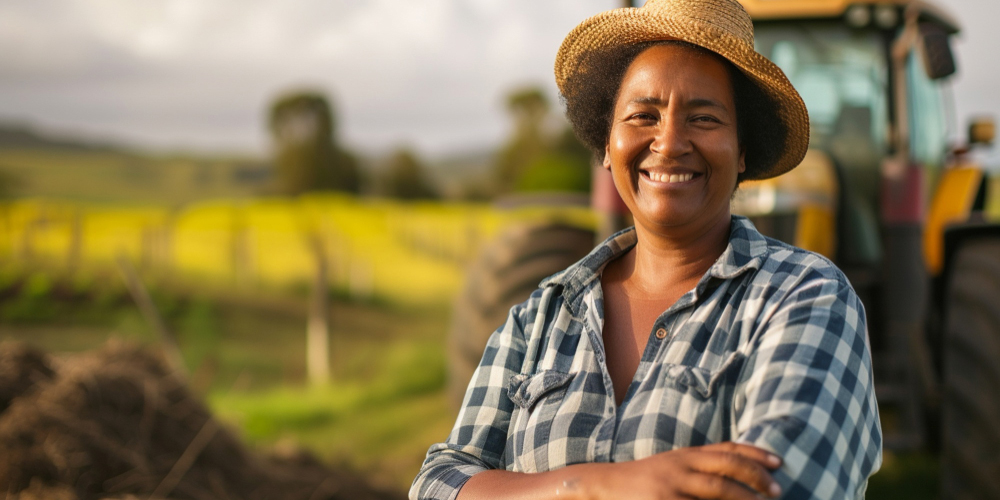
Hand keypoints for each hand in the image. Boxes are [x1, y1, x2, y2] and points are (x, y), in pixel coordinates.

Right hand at [587, 442, 782, 499]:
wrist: (604, 485)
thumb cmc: (643, 481)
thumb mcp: (672, 466)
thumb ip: (699, 467)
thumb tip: (735, 475)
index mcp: (686, 454)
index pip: (727, 449)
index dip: (755, 454)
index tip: (779, 463)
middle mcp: (681, 466)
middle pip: (727, 468)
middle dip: (756, 478)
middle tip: (777, 490)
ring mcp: (672, 486)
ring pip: (717, 490)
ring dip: (743, 498)